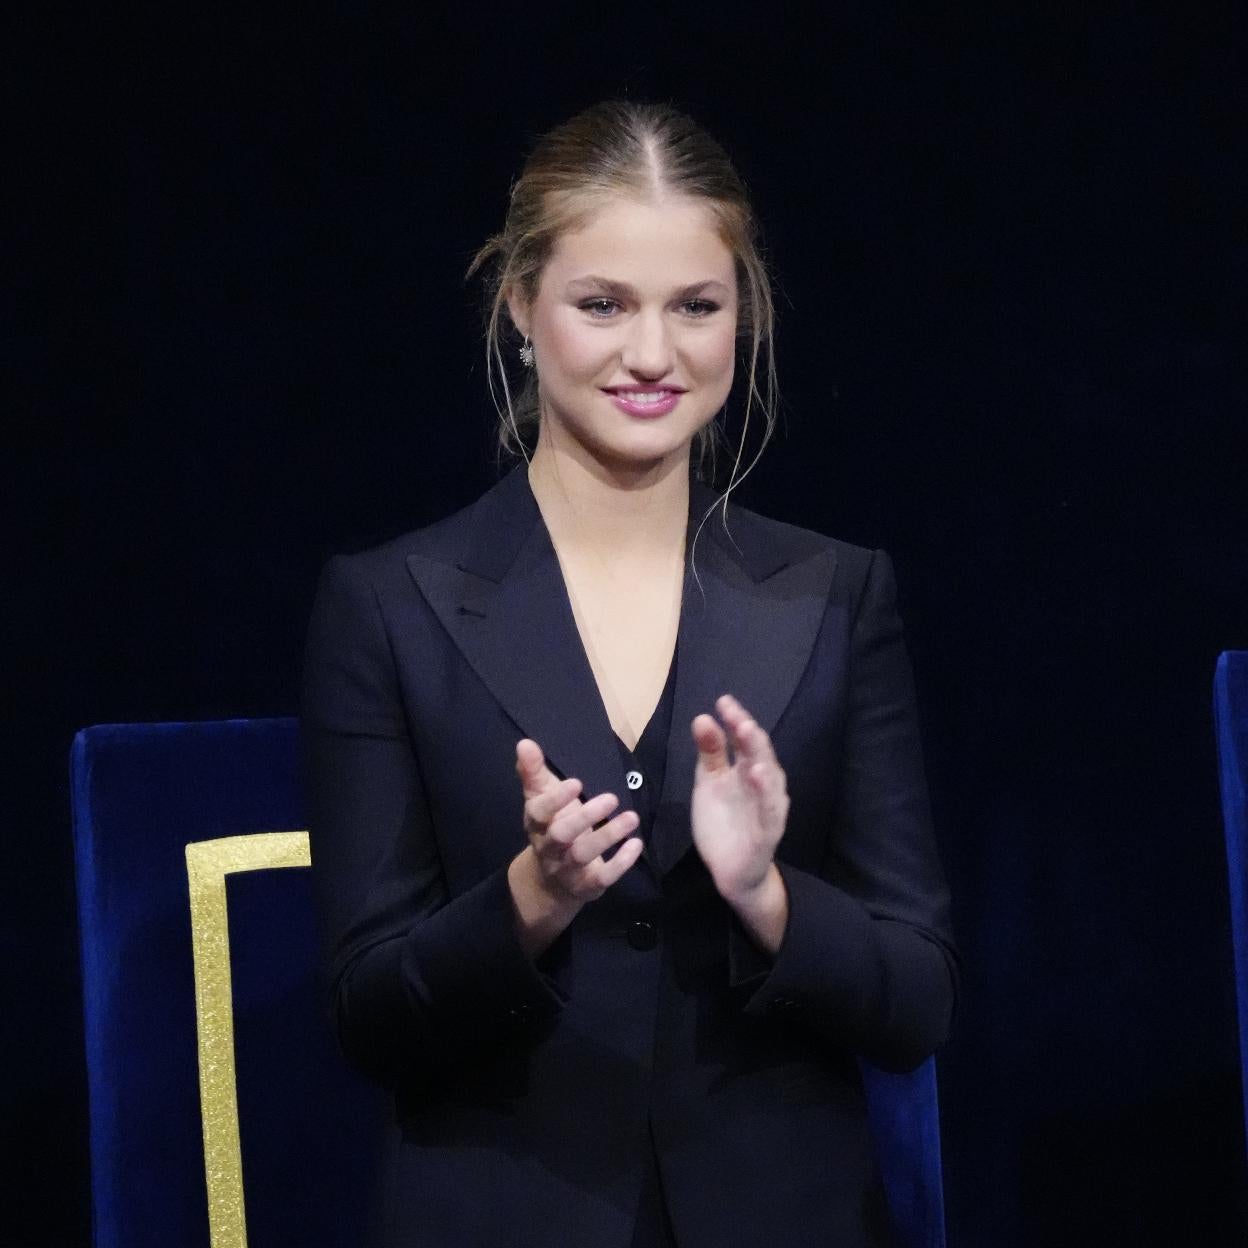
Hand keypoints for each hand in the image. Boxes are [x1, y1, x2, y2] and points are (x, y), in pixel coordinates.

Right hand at [513, 738, 643, 905]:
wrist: (548, 883)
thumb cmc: (550, 828)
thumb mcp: (540, 799)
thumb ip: (533, 771)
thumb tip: (524, 743)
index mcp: (536, 824)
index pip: (539, 812)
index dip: (556, 800)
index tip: (577, 783)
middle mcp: (548, 848)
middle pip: (561, 835)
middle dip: (585, 817)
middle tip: (612, 798)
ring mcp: (566, 869)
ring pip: (582, 855)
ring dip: (608, 836)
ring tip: (632, 817)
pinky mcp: (586, 886)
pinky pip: (602, 878)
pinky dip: (620, 863)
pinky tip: (636, 844)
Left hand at [690, 694, 789, 903]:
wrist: (730, 871)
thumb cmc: (723, 822)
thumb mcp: (709, 783)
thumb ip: (709, 752)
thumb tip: (702, 717)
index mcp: (747, 770)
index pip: (745, 740)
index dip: (736, 720)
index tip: (723, 701)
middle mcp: (762, 785)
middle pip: (759, 754)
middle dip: (749, 734)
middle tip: (736, 715)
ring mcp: (767, 808)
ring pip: (769, 780)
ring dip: (760, 758)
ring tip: (749, 736)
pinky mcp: (767, 833)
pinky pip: (770, 812)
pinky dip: (766, 795)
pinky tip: (757, 776)